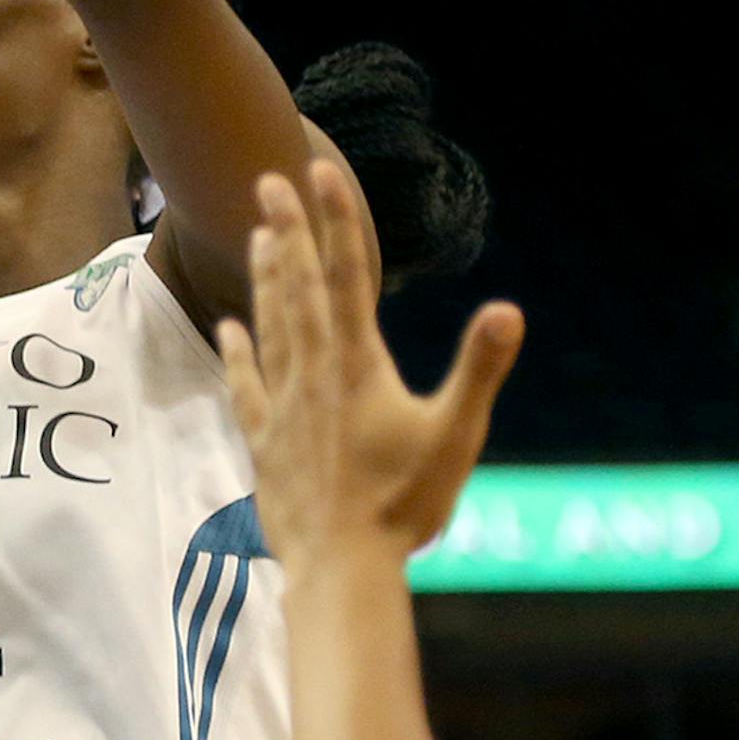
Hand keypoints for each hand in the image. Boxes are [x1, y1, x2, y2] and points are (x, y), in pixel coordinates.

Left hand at [215, 163, 522, 562]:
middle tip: (268, 179)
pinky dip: (237, 353)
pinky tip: (228, 328)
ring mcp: (284, 406)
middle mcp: (314, 373)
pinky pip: (246, 386)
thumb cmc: (404, 506)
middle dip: (288, 230)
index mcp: (358, 364)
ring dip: (266, 278)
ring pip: (271, 326)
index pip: (348, 276)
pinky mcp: (266, 442)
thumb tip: (510, 309)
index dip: (336, 221)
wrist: (341, 568)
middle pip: (299, 288)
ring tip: (258, 235)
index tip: (319, 171)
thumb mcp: (456, 435)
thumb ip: (479, 368)